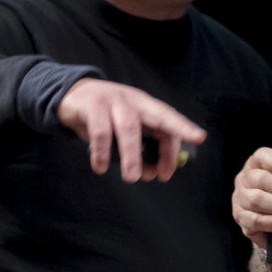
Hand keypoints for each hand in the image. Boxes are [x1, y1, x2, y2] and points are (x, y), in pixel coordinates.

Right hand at [57, 78, 205, 181]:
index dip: (184, 127)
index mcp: (146, 105)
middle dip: (167, 141)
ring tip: (132, 177)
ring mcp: (113, 101)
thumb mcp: (125, 126)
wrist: (72, 93)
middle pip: (157, 118)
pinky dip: (101, 152)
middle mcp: (134, 100)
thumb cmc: (105, 114)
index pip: (169, 116)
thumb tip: (150, 172)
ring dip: (132, 155)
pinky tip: (100, 167)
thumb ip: (139, 147)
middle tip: (164, 171)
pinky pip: (101, 131)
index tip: (199, 138)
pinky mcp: (92, 106)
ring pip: (129, 128)